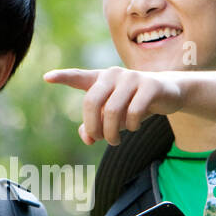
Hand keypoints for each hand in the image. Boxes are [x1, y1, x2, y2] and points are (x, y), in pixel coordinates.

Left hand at [44, 66, 184, 145]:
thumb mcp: (113, 116)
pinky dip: (131, 126)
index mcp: (101, 79)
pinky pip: (133, 112)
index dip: (63, 77)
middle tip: (100, 140)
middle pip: (92, 102)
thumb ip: (96, 126)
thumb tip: (87, 138)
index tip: (46, 77)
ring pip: (112, 111)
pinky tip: (133, 127)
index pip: (79, 77)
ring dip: (112, 133)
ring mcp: (132, 78)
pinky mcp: (150, 85)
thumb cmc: (134, 104)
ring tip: (115, 140)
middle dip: (93, 127)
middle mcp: (113, 75)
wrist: (168, 93)